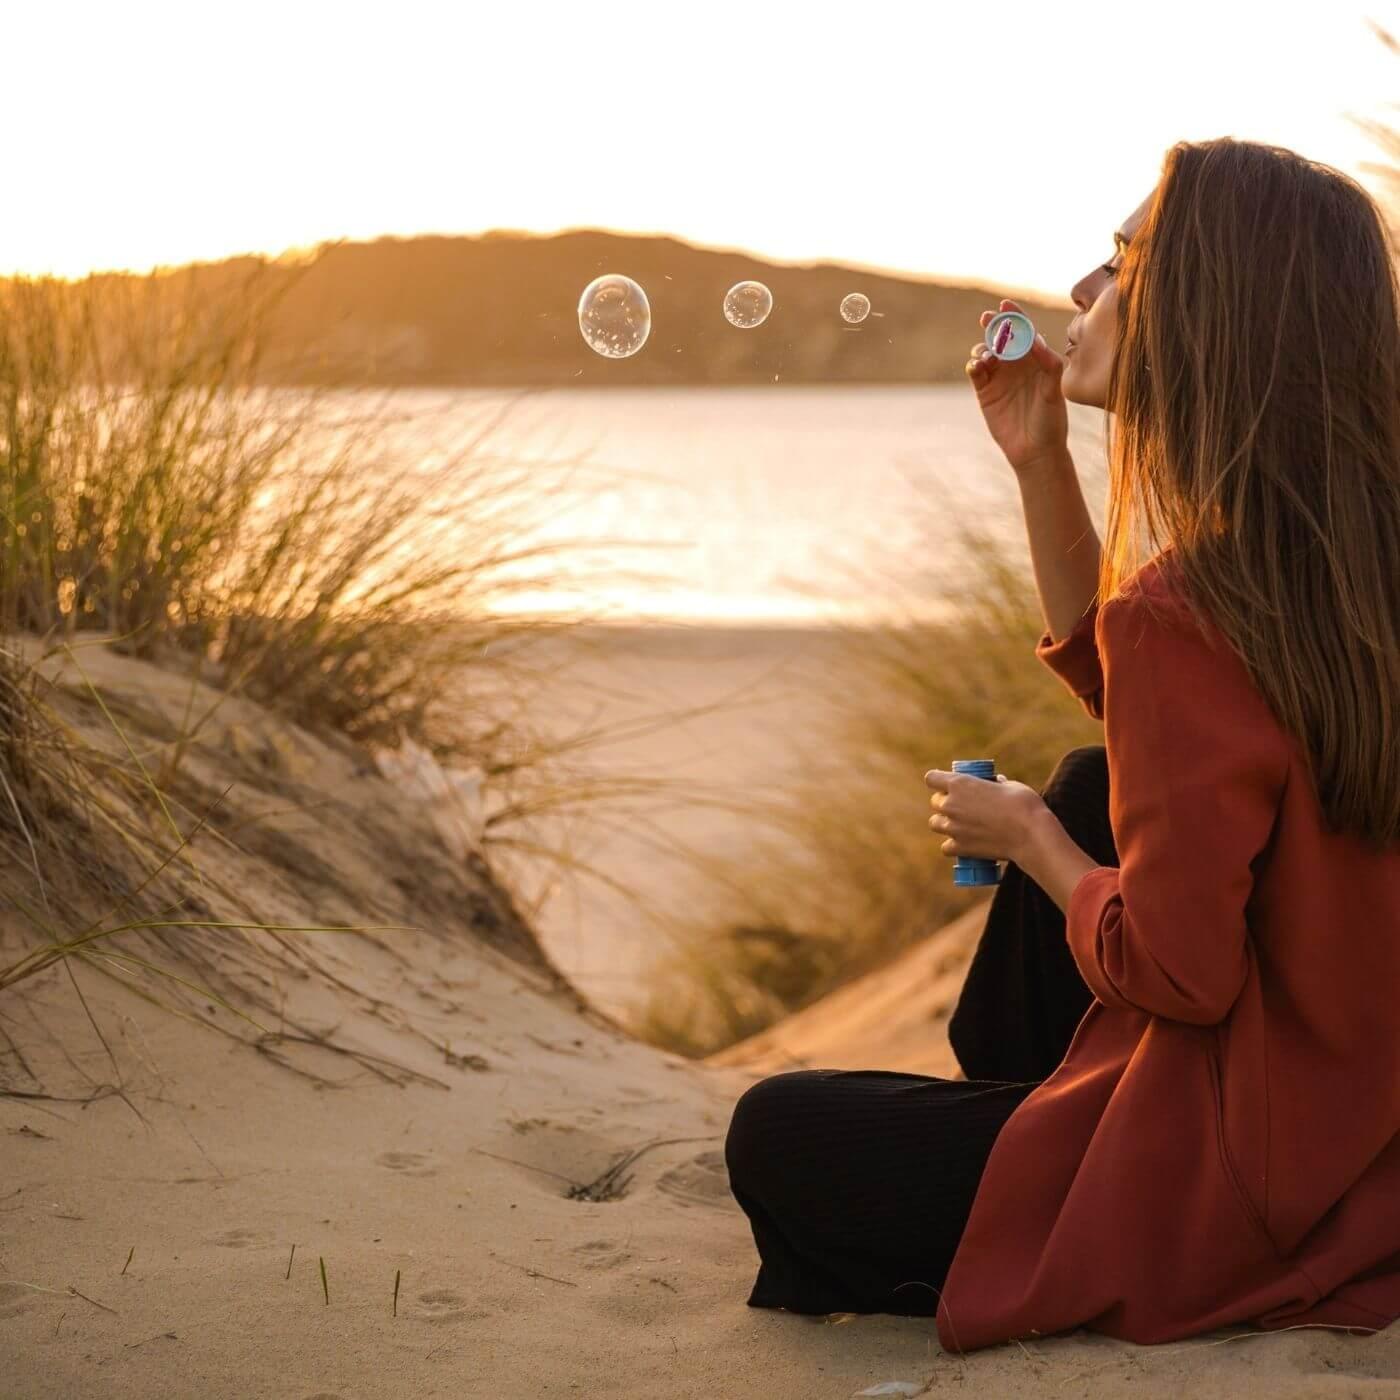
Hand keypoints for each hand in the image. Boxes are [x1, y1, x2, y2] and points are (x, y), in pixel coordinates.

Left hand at [924, 767, 1047, 866]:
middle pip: (935, 802)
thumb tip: (996, 782)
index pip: (931, 778)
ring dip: (945, 823)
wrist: (1031, 835)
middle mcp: (951, 805)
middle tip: (962, 806)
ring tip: (961, 825)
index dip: (938, 781)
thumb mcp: (1010, 786)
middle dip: (945, 803)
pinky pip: (946, 847)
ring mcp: (953, 828)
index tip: (948, 785)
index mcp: (959, 784)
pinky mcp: (960, 847)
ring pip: (935, 824)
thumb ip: (997, 784)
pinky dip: (953, 846)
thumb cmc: (1024, 805)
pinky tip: (964, 844)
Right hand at [967, 297, 1070, 475]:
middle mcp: (1016, 365)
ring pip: (985, 352)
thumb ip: (1048, 363)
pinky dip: (973, 365)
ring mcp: (999, 377)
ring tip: (987, 357)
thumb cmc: (1051, 420)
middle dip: (993, 325)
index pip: (1024, 331)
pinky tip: (977, 367)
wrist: (1035, 451)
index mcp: (1036, 359)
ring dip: (982, 348)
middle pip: (1001, 337)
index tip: (1005, 304)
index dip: (1014, 315)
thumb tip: (1034, 340)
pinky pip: (975, 372)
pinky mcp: (985, 392)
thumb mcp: (1054, 390)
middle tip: (987, 318)